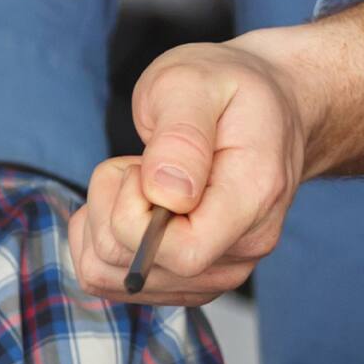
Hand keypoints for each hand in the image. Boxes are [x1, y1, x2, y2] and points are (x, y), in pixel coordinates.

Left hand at [66, 38, 309, 305]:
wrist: (264, 107)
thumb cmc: (225, 88)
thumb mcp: (195, 83)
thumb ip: (181, 136)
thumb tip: (166, 195)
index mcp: (253, 200)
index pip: (184, 252)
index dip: (135, 216)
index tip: (138, 166)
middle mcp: (243, 251)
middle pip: (138, 268)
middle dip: (109, 207)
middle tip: (138, 162)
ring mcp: (217, 272)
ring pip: (114, 277)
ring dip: (102, 221)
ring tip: (137, 179)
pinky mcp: (188, 280)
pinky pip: (111, 280)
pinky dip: (98, 239)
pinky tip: (124, 202)